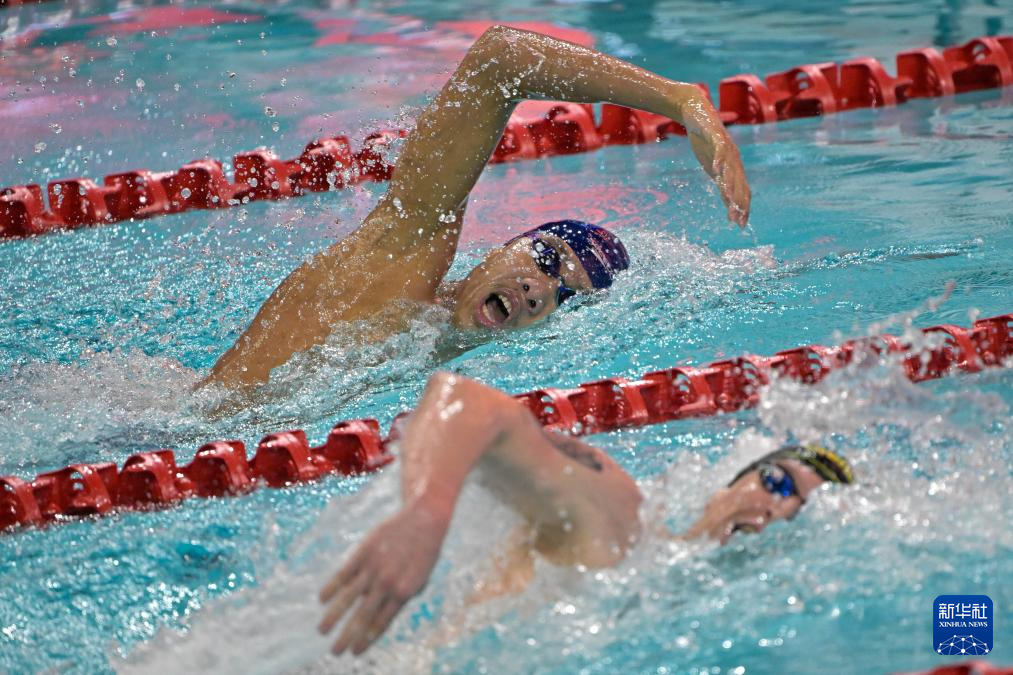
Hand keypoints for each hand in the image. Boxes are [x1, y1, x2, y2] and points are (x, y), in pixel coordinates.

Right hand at [318, 503, 448, 655]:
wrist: (425, 519)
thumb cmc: (424, 552)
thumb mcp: (420, 579)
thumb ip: (402, 597)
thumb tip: (384, 612)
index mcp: (403, 593)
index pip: (380, 623)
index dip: (366, 639)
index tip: (354, 652)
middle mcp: (387, 583)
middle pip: (362, 616)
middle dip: (347, 636)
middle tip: (335, 652)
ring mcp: (374, 567)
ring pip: (348, 597)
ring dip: (333, 616)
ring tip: (322, 631)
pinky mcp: (364, 552)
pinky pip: (344, 573)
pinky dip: (332, 587)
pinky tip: (322, 599)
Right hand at [684, 101, 750, 226]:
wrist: (697, 112)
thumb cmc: (705, 140)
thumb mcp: (713, 165)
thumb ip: (720, 179)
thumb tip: (727, 199)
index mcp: (734, 167)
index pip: (742, 191)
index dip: (742, 207)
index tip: (740, 225)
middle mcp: (734, 158)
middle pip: (739, 184)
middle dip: (738, 203)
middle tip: (736, 219)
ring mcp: (726, 147)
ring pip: (731, 170)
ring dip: (730, 185)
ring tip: (729, 200)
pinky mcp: (716, 136)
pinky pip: (719, 150)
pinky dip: (719, 159)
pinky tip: (716, 169)